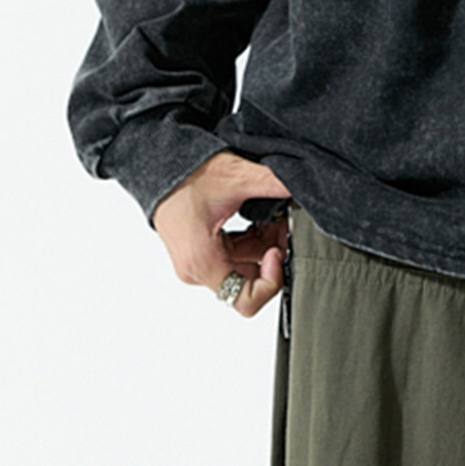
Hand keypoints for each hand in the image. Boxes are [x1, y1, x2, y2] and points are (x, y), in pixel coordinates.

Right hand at [153, 150, 292, 317]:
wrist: (162, 164)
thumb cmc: (186, 174)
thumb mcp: (236, 177)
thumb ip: (273, 184)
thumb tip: (302, 184)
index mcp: (203, 262)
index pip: (245, 300)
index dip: (271, 280)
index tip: (278, 249)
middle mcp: (197, 270)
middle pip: (248, 281)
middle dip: (272, 254)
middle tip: (283, 227)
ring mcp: (198, 263)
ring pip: (243, 266)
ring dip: (263, 245)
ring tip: (275, 217)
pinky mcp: (200, 252)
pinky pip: (233, 255)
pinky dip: (250, 240)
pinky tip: (260, 218)